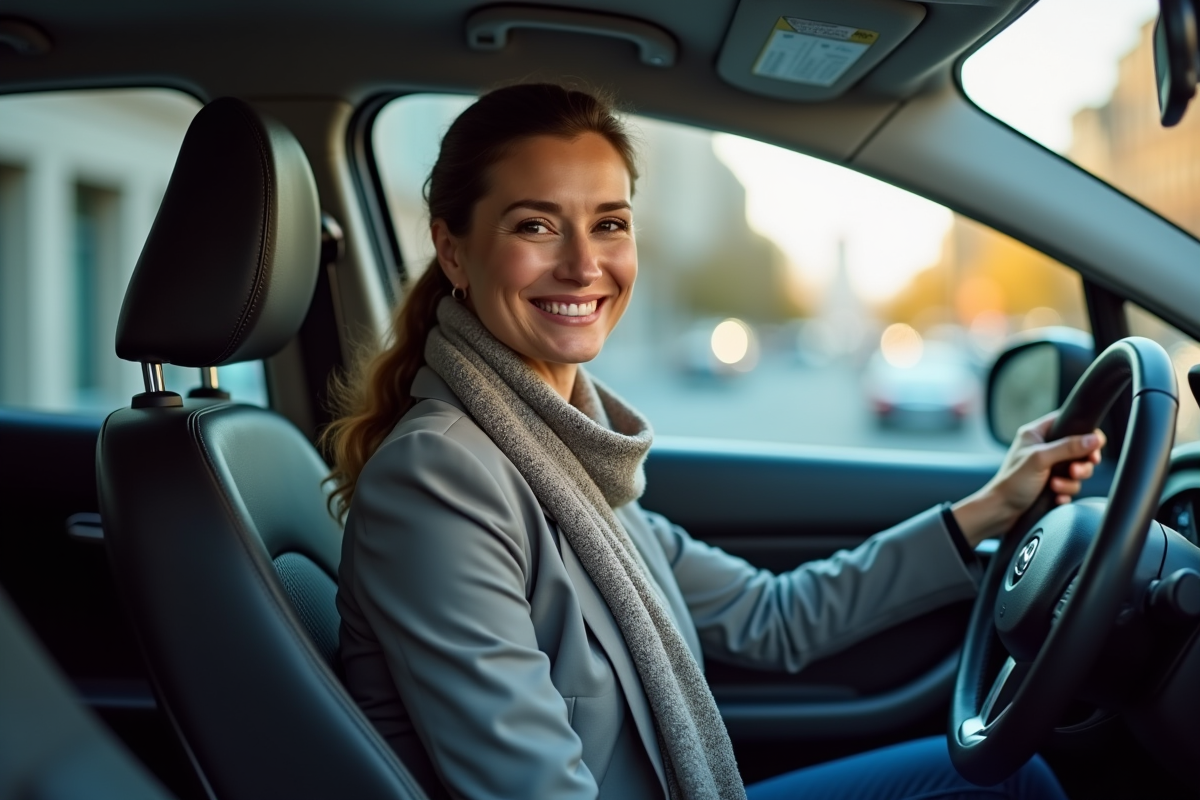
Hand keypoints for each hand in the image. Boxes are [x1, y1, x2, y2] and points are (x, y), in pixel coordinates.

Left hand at [952, 411, 1105, 546]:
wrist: (1001, 512)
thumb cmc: (1012, 482)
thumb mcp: (1040, 459)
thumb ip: (1068, 447)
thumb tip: (1094, 439)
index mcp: (1036, 434)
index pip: (1068, 422)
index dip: (1085, 432)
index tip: (1095, 445)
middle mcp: (1043, 448)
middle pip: (1079, 449)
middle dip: (1081, 464)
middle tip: (1074, 471)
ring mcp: (1048, 468)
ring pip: (1077, 470)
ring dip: (1070, 482)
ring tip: (1055, 487)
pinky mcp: (1052, 485)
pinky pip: (1071, 486)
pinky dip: (1065, 492)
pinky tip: (1055, 497)